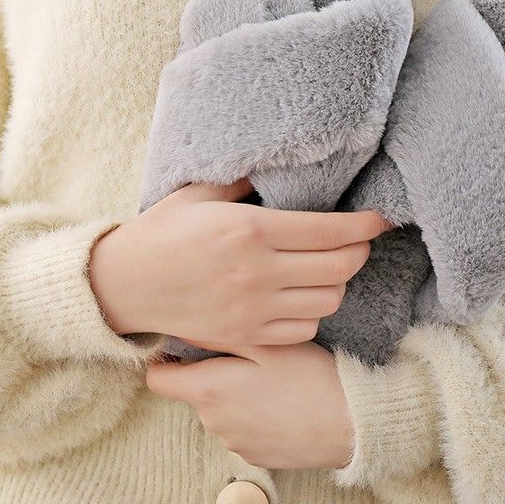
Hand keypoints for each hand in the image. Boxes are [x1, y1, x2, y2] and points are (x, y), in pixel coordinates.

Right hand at [89, 180, 387, 346]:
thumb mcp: (201, 191)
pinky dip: (314, 312)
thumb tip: (285, 167)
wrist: (124, 285)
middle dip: (360, 250)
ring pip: (328, 300)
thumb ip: (246, 179)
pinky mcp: (246, 336)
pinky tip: (303, 295)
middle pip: (341, 267)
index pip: (331, 230)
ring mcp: (253, 310)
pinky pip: (304, 329)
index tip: (380, 217)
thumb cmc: (162, 231)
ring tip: (330, 266)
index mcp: (250, 230)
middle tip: (358, 239)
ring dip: (338, 281)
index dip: (366, 224)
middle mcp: (258, 273)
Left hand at [146, 341, 353, 469]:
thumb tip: (184, 325)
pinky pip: (241, 427)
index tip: (183, 345)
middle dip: (211, 371)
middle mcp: (213, 422)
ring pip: (219, 409)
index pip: (159, 379)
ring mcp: (233, 443)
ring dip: (234, 393)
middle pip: (193, 391)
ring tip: (272, 377)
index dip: (166, 359)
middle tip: (249, 353)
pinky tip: (281, 400)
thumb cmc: (309, 377)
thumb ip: (220, 334)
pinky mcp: (254, 456)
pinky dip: (252, 413)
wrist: (349, 425)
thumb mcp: (267, 344)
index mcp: (209, 390)